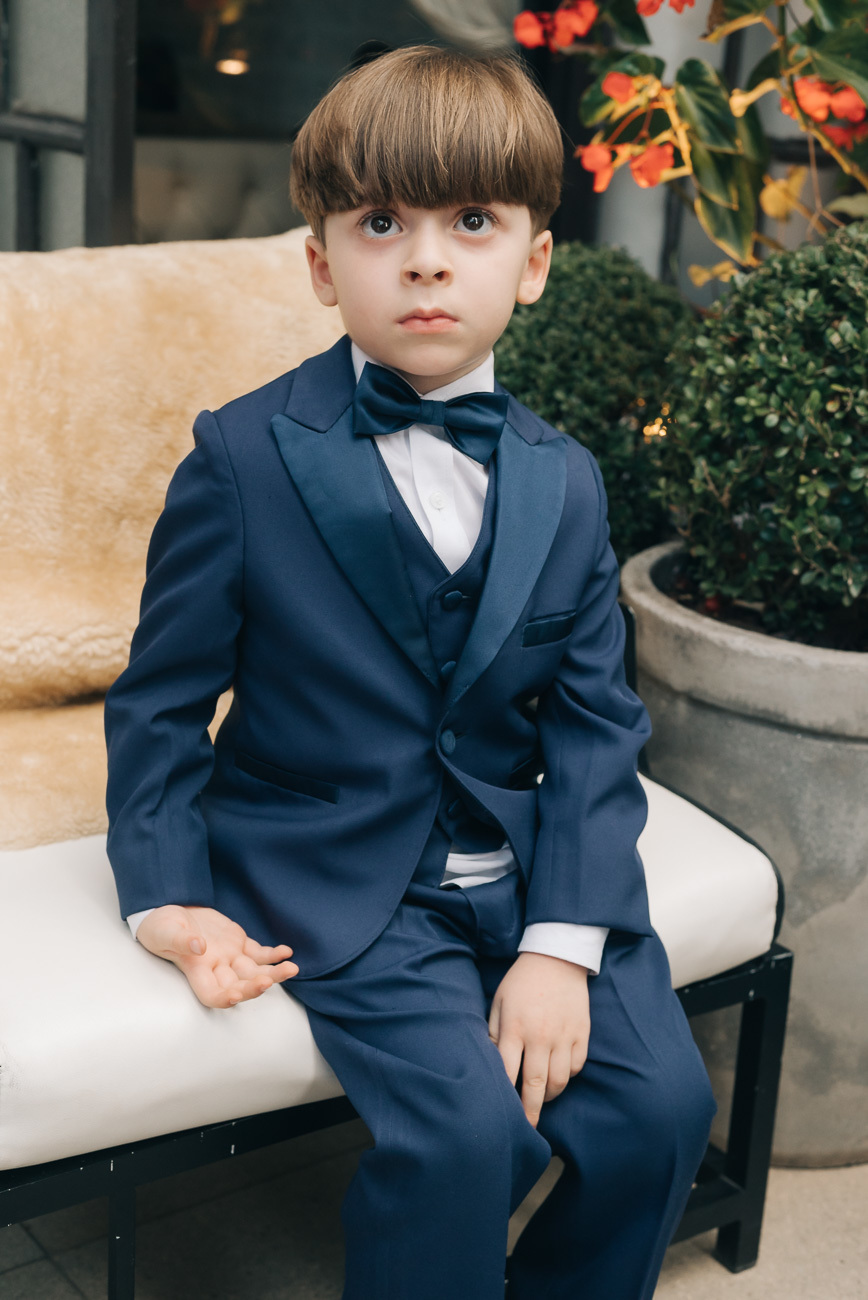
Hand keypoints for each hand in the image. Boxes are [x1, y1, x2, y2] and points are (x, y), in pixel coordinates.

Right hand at [136, 905, 297, 1008]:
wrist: (171, 909)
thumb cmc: (160, 925)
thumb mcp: (164, 931)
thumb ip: (180, 939)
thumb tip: (198, 946)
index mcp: (196, 970)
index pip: (212, 994)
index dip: (225, 998)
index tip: (237, 995)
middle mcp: (216, 968)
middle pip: (239, 985)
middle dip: (255, 986)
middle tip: (270, 981)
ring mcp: (229, 956)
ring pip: (255, 971)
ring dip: (274, 972)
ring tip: (292, 968)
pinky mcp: (238, 942)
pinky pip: (259, 953)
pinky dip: (273, 954)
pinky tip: (287, 952)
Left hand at [488, 951, 590, 1127]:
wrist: (557, 957)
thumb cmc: (522, 982)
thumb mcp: (499, 1002)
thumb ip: (494, 1033)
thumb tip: (489, 1064)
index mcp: (515, 1028)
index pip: (508, 1073)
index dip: (505, 1097)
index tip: (501, 1114)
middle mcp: (540, 1036)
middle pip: (536, 1085)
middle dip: (530, 1112)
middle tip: (527, 1130)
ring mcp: (564, 1036)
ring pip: (559, 1081)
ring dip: (550, 1096)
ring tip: (542, 1099)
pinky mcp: (582, 1033)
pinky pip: (577, 1067)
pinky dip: (568, 1076)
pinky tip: (558, 1075)